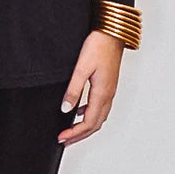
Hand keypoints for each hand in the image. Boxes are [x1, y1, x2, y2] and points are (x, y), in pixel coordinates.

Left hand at [57, 30, 124, 145]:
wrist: (113, 32)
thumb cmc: (99, 46)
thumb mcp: (81, 68)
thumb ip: (73, 90)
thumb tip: (65, 109)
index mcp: (101, 94)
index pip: (88, 123)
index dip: (74, 133)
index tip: (61, 138)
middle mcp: (108, 95)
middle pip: (95, 125)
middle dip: (79, 135)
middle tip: (64, 140)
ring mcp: (110, 90)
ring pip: (99, 117)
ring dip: (85, 127)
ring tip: (71, 131)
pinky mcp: (108, 85)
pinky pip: (101, 107)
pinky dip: (90, 115)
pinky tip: (80, 111)